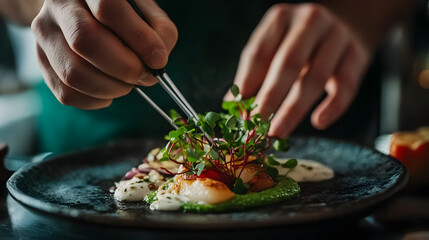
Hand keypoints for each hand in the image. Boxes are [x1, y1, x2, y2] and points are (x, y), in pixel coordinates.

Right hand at [32, 0, 177, 108]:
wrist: (84, 13)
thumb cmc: (123, 15)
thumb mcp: (146, 12)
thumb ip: (160, 30)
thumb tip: (157, 60)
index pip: (108, 8)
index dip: (139, 39)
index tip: (158, 60)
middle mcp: (59, 6)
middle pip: (86, 41)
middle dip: (124, 68)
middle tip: (144, 76)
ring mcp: (45, 34)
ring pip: (74, 72)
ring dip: (111, 88)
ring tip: (128, 85)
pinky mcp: (41, 60)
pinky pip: (66, 93)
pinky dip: (95, 100)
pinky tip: (110, 93)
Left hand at [225, 4, 369, 137]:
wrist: (347, 20)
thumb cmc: (301, 41)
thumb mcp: (275, 46)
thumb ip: (254, 73)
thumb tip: (233, 106)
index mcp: (280, 18)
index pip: (259, 53)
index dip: (247, 84)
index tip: (241, 112)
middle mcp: (309, 21)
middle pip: (288, 63)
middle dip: (271, 97)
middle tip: (259, 125)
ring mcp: (337, 35)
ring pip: (316, 77)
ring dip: (294, 109)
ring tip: (279, 131)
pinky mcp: (358, 53)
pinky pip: (346, 85)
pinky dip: (333, 107)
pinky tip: (318, 122)